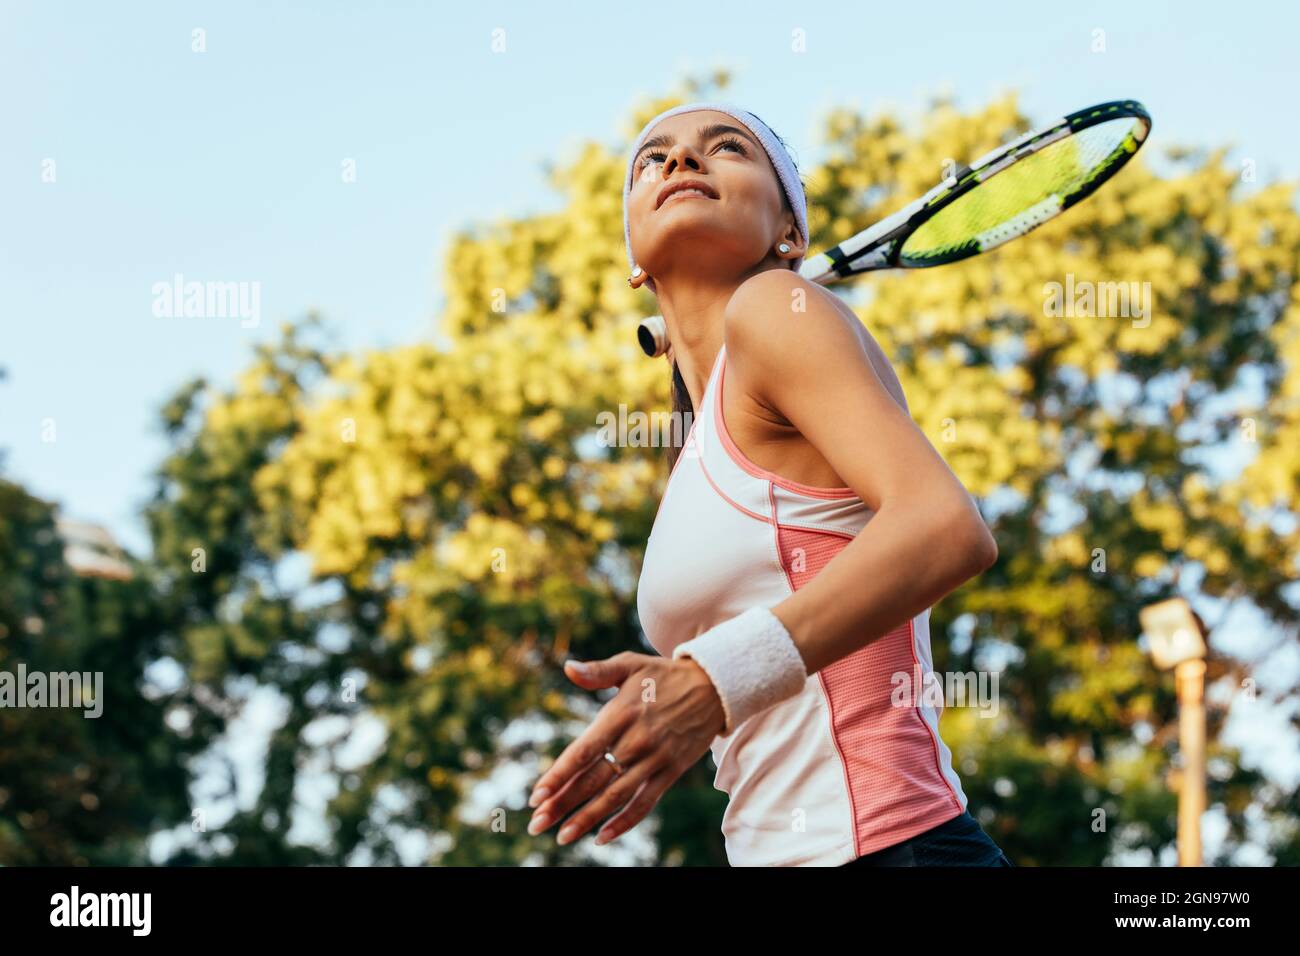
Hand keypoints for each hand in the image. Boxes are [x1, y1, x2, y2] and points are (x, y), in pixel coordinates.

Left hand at [527, 651, 724, 846]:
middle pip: (594, 779)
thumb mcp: (631, 664)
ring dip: (587, 819)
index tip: (536, 796)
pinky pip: (645, 803)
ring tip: (563, 836)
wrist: (714, 686)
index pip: (583, 751)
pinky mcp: (671, 772)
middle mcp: (636, 740)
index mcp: (621, 714)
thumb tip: (568, 667)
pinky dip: (624, 822)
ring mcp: (655, 759)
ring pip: (616, 797)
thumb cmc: (664, 675)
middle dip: (562, 803)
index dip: (558, 775)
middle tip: (537, 823)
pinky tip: (602, 837)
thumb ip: (598, 671)